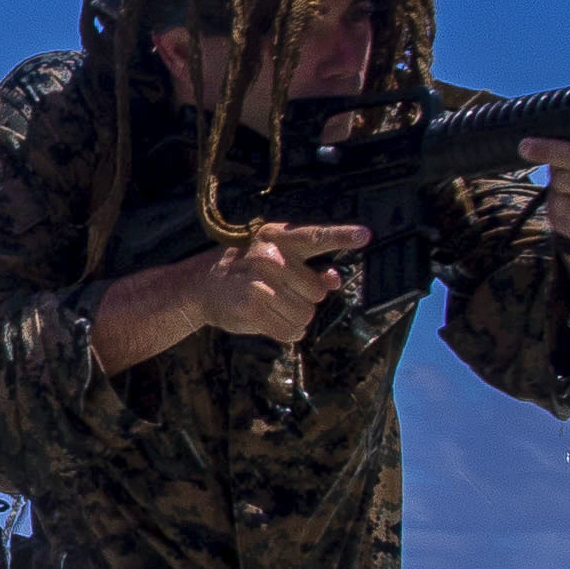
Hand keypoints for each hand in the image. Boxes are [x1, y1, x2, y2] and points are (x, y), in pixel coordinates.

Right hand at [93, 220, 370, 370]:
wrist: (202, 285)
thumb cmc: (247, 271)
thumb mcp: (277, 260)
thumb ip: (309, 268)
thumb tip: (334, 279)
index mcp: (279, 239)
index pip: (316, 237)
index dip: (342, 237)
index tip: (366, 235)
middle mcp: (269, 256)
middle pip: (317, 292)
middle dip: (307, 300)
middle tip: (284, 295)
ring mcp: (259, 282)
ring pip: (305, 315)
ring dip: (296, 319)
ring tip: (274, 309)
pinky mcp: (252, 307)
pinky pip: (290, 331)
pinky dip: (287, 333)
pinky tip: (270, 322)